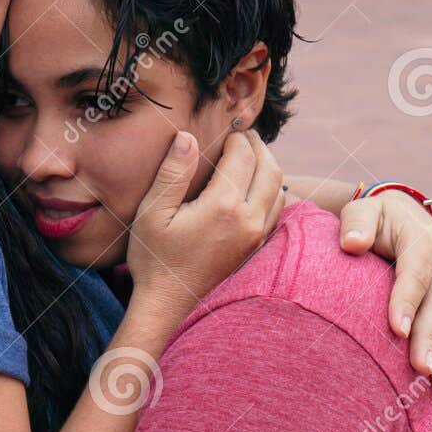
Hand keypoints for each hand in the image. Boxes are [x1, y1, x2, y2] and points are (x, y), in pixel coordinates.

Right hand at [127, 130, 284, 321]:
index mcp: (222, 206)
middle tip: (244, 134)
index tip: (228, 128)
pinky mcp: (256, 247)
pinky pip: (277, 209)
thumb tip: (188, 137)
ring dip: (268, 166)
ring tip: (250, 156)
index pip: (242, 157)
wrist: (167, 303)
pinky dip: (271, 189)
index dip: (237, 137)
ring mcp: (256, 235)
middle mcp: (248, 219)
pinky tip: (253, 187)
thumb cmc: (154, 258)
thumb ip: (173, 173)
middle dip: (258, 146)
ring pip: (279, 188)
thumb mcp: (152, 212)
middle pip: (269, 168)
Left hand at [339, 193, 431, 389]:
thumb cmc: (373, 219)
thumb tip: (351, 243)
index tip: (396, 332)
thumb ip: (356, 224)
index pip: (414, 276)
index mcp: (424, 242)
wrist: (401, 215)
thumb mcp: (362, 212)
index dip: (406, 303)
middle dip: (430, 340)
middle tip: (421, 370)